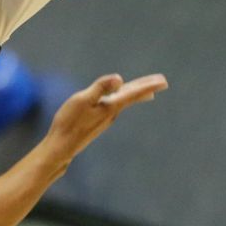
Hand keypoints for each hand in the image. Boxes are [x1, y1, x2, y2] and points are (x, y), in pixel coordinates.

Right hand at [45, 73, 167, 160]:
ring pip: (125, 102)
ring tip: (149, 92)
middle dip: (147, 88)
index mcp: (110, 106)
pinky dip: (124, 100)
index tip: (163, 81)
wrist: (62, 146)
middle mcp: (111, 113)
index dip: (148, 85)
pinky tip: (120, 101)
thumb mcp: (82, 100)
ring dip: (137, 94)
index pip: (133, 93)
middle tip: (163, 82)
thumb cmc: (69, 121)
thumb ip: (100, 88)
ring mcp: (105, 119)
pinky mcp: (98, 121)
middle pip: (132, 97)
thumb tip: (119, 79)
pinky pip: (116, 106)